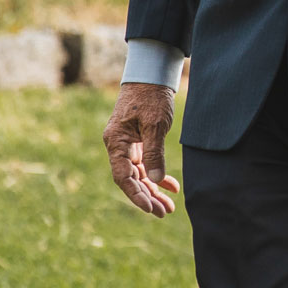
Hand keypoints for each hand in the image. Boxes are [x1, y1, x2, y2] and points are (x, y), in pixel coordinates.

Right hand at [102, 82, 180, 216]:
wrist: (151, 74)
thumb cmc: (152, 96)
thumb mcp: (155, 125)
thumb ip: (154, 153)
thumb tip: (154, 181)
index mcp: (116, 142)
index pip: (123, 176)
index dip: (135, 195)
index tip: (150, 209)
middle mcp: (118, 146)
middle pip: (131, 179)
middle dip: (147, 197)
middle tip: (165, 213)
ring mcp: (127, 144)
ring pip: (139, 174)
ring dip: (153, 190)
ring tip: (169, 207)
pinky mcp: (137, 141)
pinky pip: (145, 164)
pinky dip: (157, 175)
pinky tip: (172, 186)